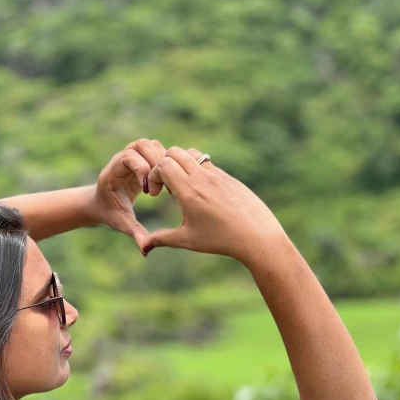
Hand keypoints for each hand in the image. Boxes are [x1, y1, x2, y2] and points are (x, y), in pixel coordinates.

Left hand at [89, 138, 165, 251]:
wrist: (101, 204)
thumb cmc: (109, 213)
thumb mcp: (121, 223)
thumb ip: (134, 232)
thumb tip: (145, 249)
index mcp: (112, 172)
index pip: (128, 156)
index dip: (141, 168)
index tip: (149, 191)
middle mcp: (121, 159)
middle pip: (141, 145)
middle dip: (155, 162)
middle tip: (161, 186)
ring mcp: (132, 156)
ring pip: (151, 144)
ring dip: (163, 160)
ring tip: (166, 183)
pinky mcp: (142, 158)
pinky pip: (157, 150)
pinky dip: (166, 161)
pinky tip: (169, 180)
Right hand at [141, 146, 288, 262]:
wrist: (257, 236)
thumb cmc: (220, 240)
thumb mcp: (188, 240)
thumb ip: (162, 239)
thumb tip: (143, 247)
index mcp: (189, 191)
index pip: (163, 165)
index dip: (153, 175)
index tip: (155, 193)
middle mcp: (202, 177)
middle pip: (175, 152)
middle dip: (164, 165)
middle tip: (166, 187)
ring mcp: (217, 174)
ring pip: (192, 153)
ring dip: (181, 163)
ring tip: (183, 187)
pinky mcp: (228, 176)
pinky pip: (207, 163)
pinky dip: (196, 170)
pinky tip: (201, 192)